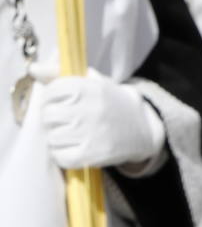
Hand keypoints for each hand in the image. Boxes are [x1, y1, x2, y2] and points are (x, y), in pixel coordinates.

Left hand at [36, 67, 165, 170]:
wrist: (143, 128)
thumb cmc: (111, 102)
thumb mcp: (91, 81)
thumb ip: (59, 73)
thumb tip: (33, 69)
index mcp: (86, 88)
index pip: (50, 92)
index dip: (51, 98)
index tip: (59, 102)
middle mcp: (87, 110)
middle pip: (48, 115)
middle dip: (52, 119)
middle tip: (63, 121)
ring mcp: (89, 134)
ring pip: (53, 137)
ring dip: (57, 137)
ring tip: (69, 135)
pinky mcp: (92, 155)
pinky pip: (61, 157)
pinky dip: (62, 155)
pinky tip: (71, 149)